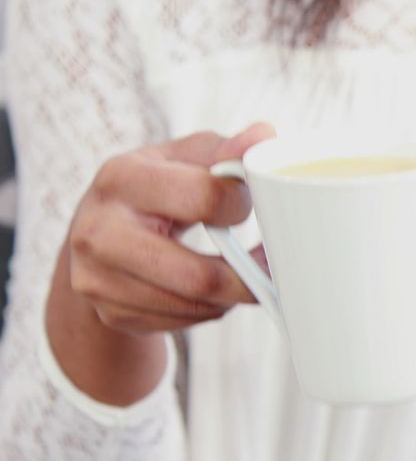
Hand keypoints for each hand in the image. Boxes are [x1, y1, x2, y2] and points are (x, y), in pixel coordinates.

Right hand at [45, 123, 274, 404]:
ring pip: (193, 306)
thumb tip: (266, 137)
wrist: (99, 232)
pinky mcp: (110, 312)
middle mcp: (99, 231)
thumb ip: (227, 149)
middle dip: (247, 278)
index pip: (203, 197)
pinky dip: (208, 310)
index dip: (240, 205)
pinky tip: (209, 290)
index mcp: (121, 178)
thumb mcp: (185, 157)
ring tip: (241, 275)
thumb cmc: (156, 186)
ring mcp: (97, 279)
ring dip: (230, 297)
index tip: (250, 206)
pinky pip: (180, 323)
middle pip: (198, 276)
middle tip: (271, 268)